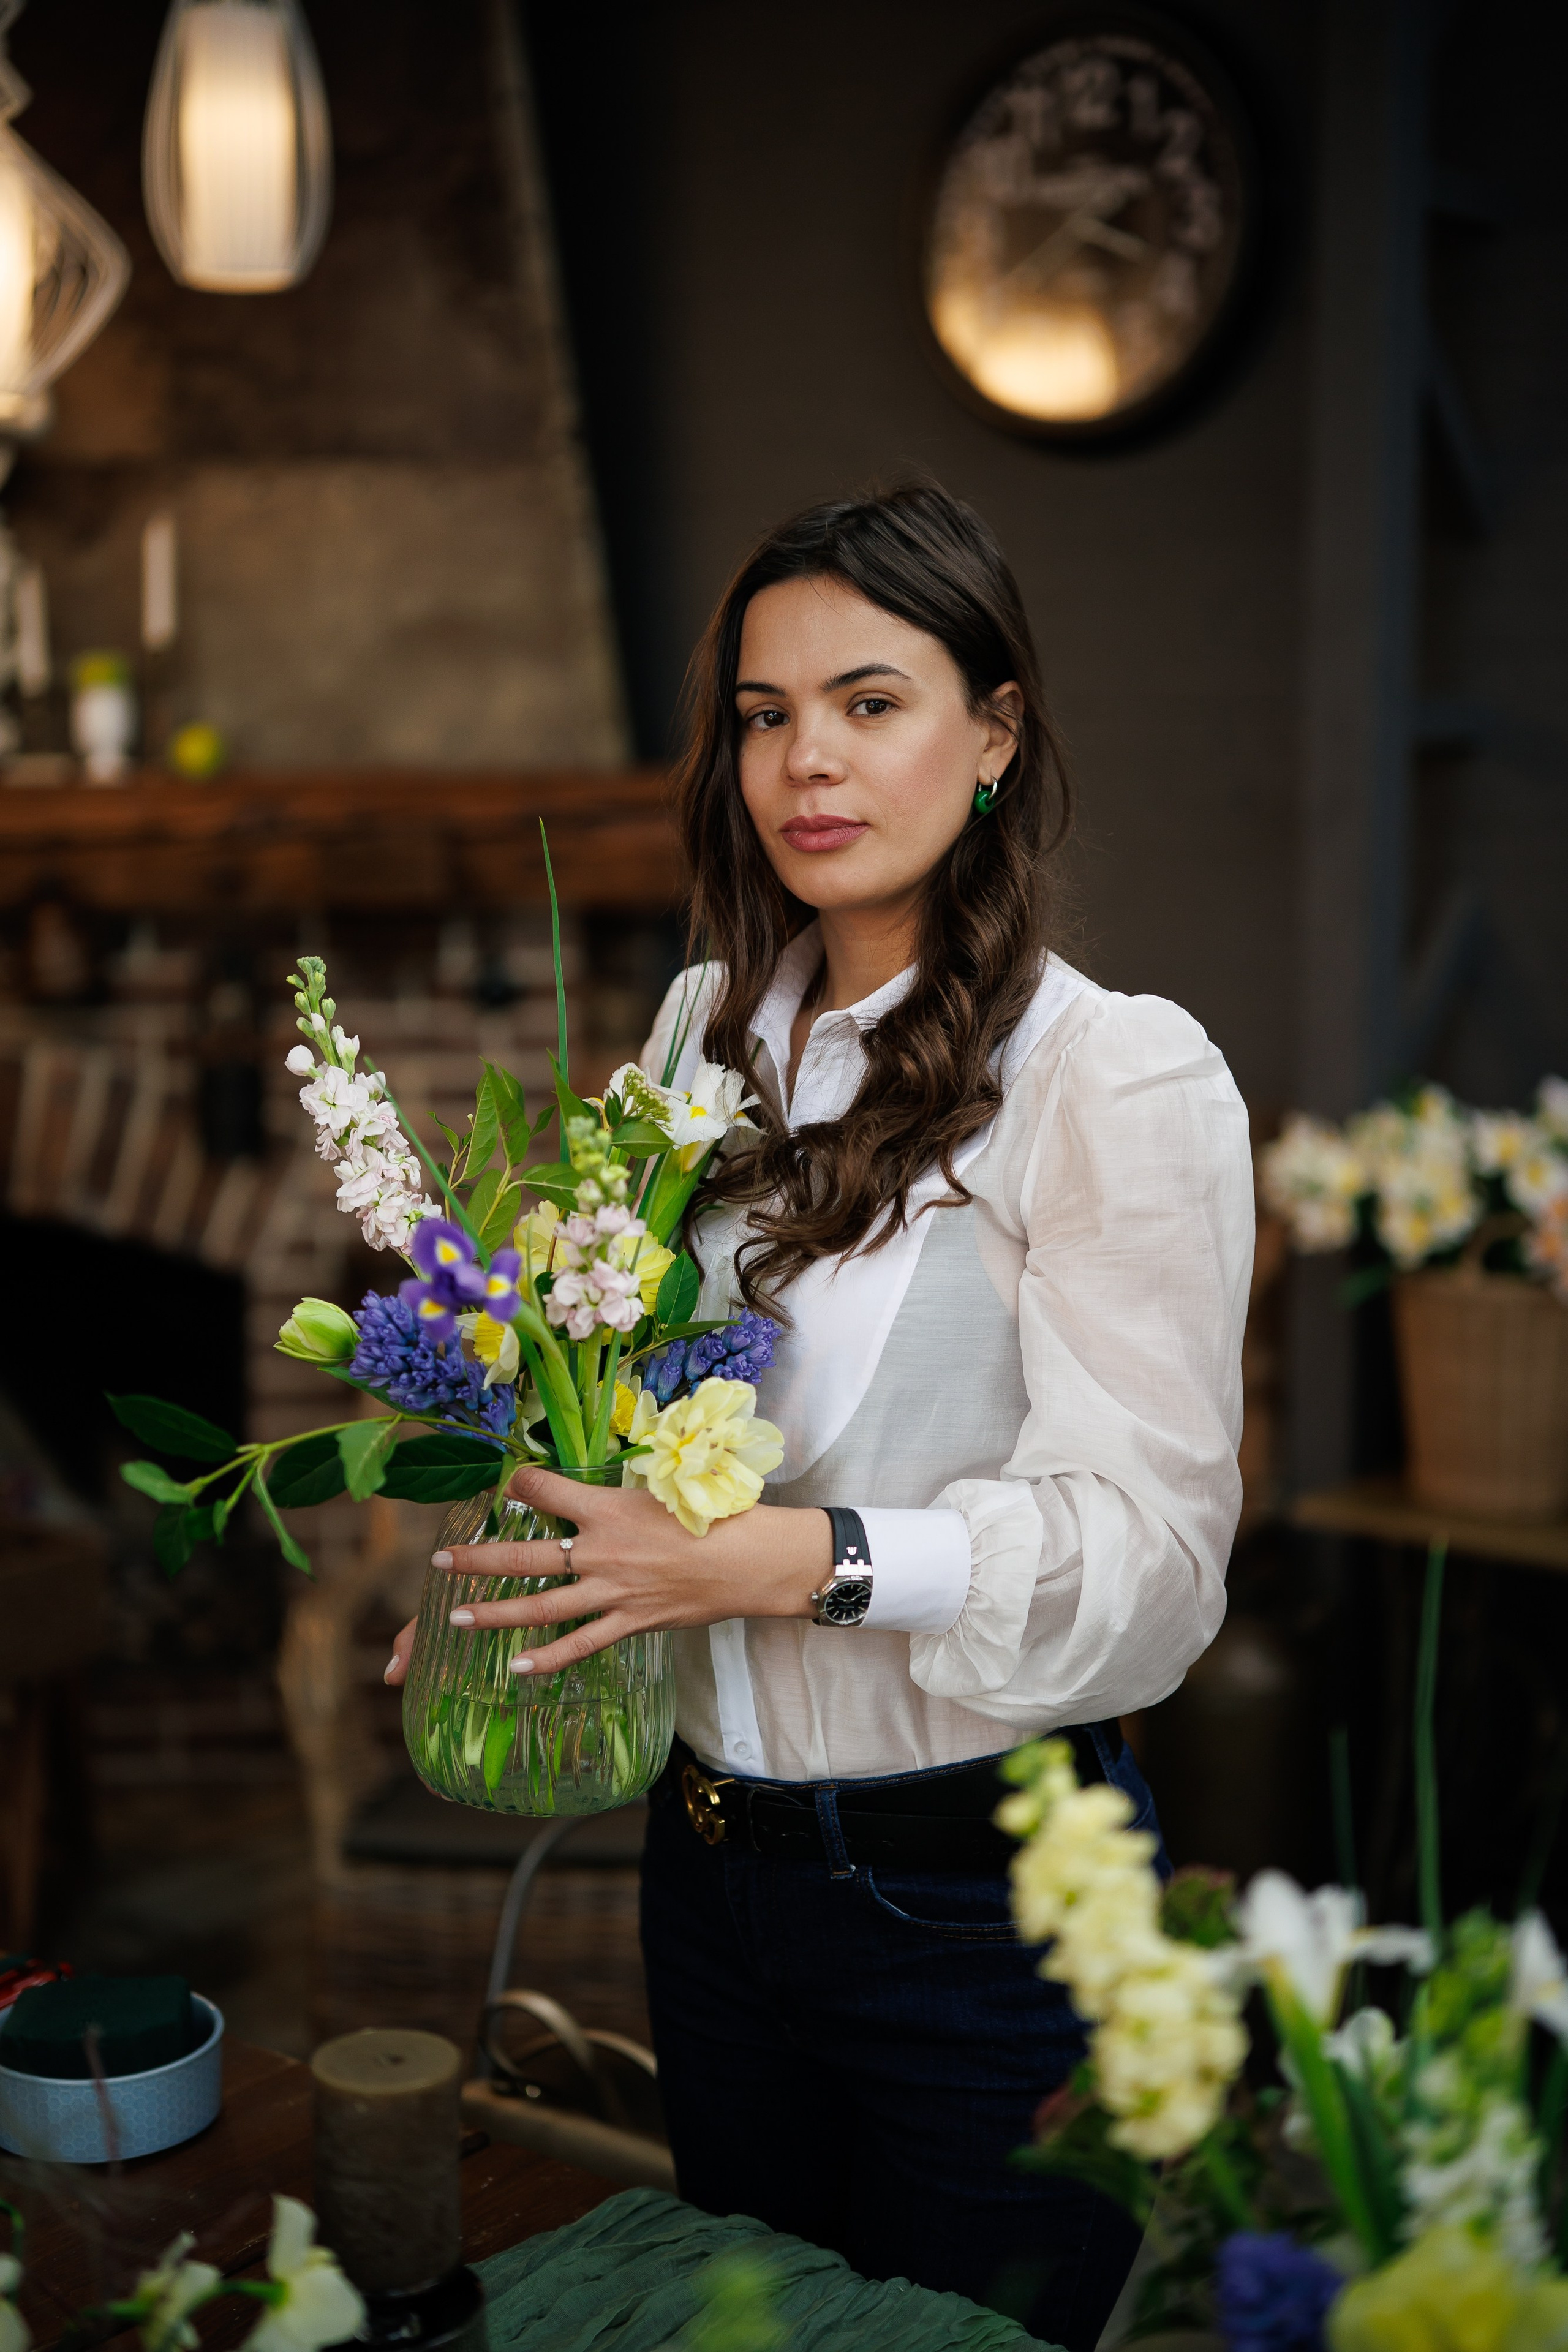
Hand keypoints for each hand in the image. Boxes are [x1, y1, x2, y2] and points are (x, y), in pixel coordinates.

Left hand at [382, 1465, 829, 1683]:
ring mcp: (614, 1591)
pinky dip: (547, 1659)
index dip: (521, 1485)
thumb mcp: (662, 1489)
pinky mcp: (632, 1622)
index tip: (507, 1484)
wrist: (751, 1559)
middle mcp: (602, 1551)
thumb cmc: (714, 1515)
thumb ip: (617, 1496)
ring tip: (455, 1617)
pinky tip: (515, 1668)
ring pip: (542, 1607)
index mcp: (609, 1508)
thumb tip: (588, 1494)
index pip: (547, 1492)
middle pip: (526, 1558)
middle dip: (478, 1559)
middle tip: (437, 1561)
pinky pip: (581, 1645)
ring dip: (495, 1614)